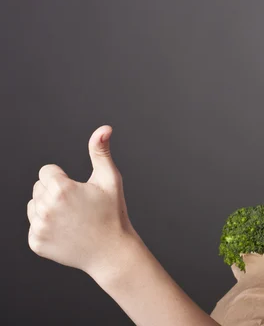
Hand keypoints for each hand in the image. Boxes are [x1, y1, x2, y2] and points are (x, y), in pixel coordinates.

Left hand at [27, 125, 136, 275]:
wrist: (111, 252)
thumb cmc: (113, 213)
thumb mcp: (110, 179)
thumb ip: (101, 152)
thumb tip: (104, 128)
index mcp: (61, 189)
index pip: (47, 171)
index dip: (65, 179)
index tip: (80, 192)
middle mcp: (45, 208)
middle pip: (39, 187)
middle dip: (55, 192)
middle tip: (78, 206)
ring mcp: (38, 228)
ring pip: (34, 205)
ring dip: (48, 208)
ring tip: (72, 219)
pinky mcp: (35, 243)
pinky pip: (34, 226)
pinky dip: (47, 228)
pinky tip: (66, 233)